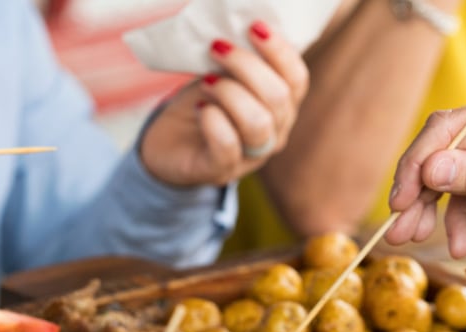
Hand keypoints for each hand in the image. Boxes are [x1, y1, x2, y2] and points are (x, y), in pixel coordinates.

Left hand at [140, 21, 308, 186]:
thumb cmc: (202, 104)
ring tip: (206, 82)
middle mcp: (274, 135)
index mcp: (281, 109)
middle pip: (278, 98)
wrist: (168, 145)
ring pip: (258, 123)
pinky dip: (212, 121)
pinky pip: (227, 145)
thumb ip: (241, 61)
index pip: (297, 81)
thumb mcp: (225, 75)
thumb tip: (243, 28)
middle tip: (216, 48)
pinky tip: (200, 108)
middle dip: (246, 66)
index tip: (253, 26)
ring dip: (228, 92)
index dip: (280, 52)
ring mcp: (250, 158)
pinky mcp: (220, 171)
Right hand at [387, 87, 465, 257]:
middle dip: (418, 189)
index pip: (450, 131)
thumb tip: (431, 169)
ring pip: (455, 165)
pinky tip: (459, 240)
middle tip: (398, 230)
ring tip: (418, 239)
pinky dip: (464, 208)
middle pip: (445, 145)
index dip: (417, 167)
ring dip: (435, 204)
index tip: (398, 205)